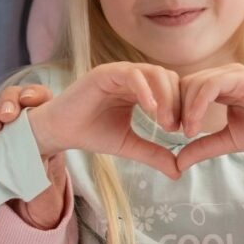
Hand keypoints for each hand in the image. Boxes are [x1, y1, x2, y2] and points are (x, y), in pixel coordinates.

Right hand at [0, 84, 63, 228]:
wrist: (27, 221)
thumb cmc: (45, 197)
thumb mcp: (51, 183)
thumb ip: (44, 170)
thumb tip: (37, 156)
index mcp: (42, 127)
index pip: (39, 99)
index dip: (34, 93)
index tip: (29, 101)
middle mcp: (17, 127)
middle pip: (11, 100)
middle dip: (8, 101)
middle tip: (8, 116)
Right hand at [27, 62, 181, 178]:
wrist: (60, 132)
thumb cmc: (92, 133)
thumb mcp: (128, 145)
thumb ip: (152, 153)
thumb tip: (179, 171)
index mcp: (140, 89)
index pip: (171, 87)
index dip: (181, 106)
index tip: (183, 132)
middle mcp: (132, 76)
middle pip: (167, 77)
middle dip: (176, 102)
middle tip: (175, 128)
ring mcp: (119, 72)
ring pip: (153, 72)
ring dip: (165, 96)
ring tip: (164, 122)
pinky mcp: (104, 73)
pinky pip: (131, 74)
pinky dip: (145, 89)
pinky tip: (150, 109)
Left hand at [175, 65, 243, 172]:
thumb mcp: (228, 141)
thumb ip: (203, 147)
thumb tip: (177, 163)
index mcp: (220, 85)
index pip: (186, 89)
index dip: (175, 108)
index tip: (170, 132)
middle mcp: (225, 75)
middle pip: (186, 84)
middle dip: (174, 107)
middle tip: (170, 133)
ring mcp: (233, 73)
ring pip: (194, 83)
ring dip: (184, 109)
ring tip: (185, 134)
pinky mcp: (241, 77)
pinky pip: (210, 86)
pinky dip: (197, 106)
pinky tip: (194, 127)